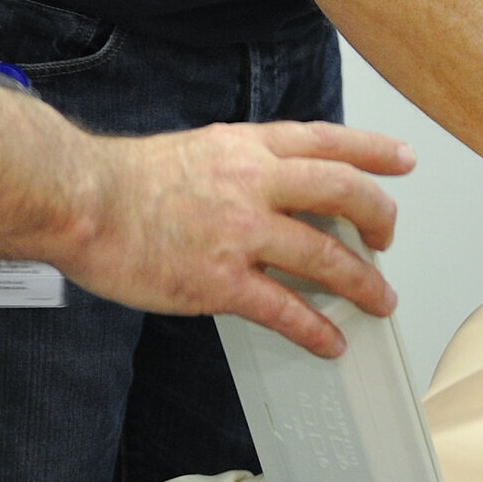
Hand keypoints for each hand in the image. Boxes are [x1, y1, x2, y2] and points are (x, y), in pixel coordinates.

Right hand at [66, 121, 413, 357]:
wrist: (81, 200)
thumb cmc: (123, 179)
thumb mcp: (195, 149)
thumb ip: (237, 165)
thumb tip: (266, 185)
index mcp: (247, 147)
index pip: (326, 140)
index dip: (372, 150)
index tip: (401, 160)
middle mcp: (254, 183)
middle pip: (344, 193)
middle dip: (380, 217)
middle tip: (389, 238)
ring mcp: (241, 232)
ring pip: (326, 257)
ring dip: (363, 282)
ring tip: (381, 300)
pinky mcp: (221, 281)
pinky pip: (285, 310)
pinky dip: (315, 329)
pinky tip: (330, 342)